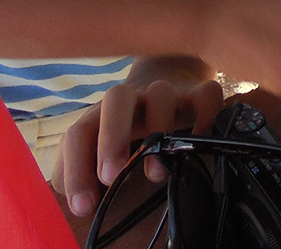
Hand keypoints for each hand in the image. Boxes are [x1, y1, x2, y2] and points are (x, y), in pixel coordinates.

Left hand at [53, 55, 223, 217]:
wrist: (160, 74)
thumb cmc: (124, 124)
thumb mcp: (96, 145)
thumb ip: (78, 170)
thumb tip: (74, 200)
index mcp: (100, 114)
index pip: (79, 133)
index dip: (76, 169)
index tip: (84, 205)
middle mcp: (131, 98)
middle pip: (116, 99)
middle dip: (112, 138)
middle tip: (111, 176)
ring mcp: (165, 91)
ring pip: (161, 93)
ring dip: (158, 130)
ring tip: (156, 174)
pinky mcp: (196, 92)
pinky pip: (206, 94)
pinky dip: (205, 116)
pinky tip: (199, 142)